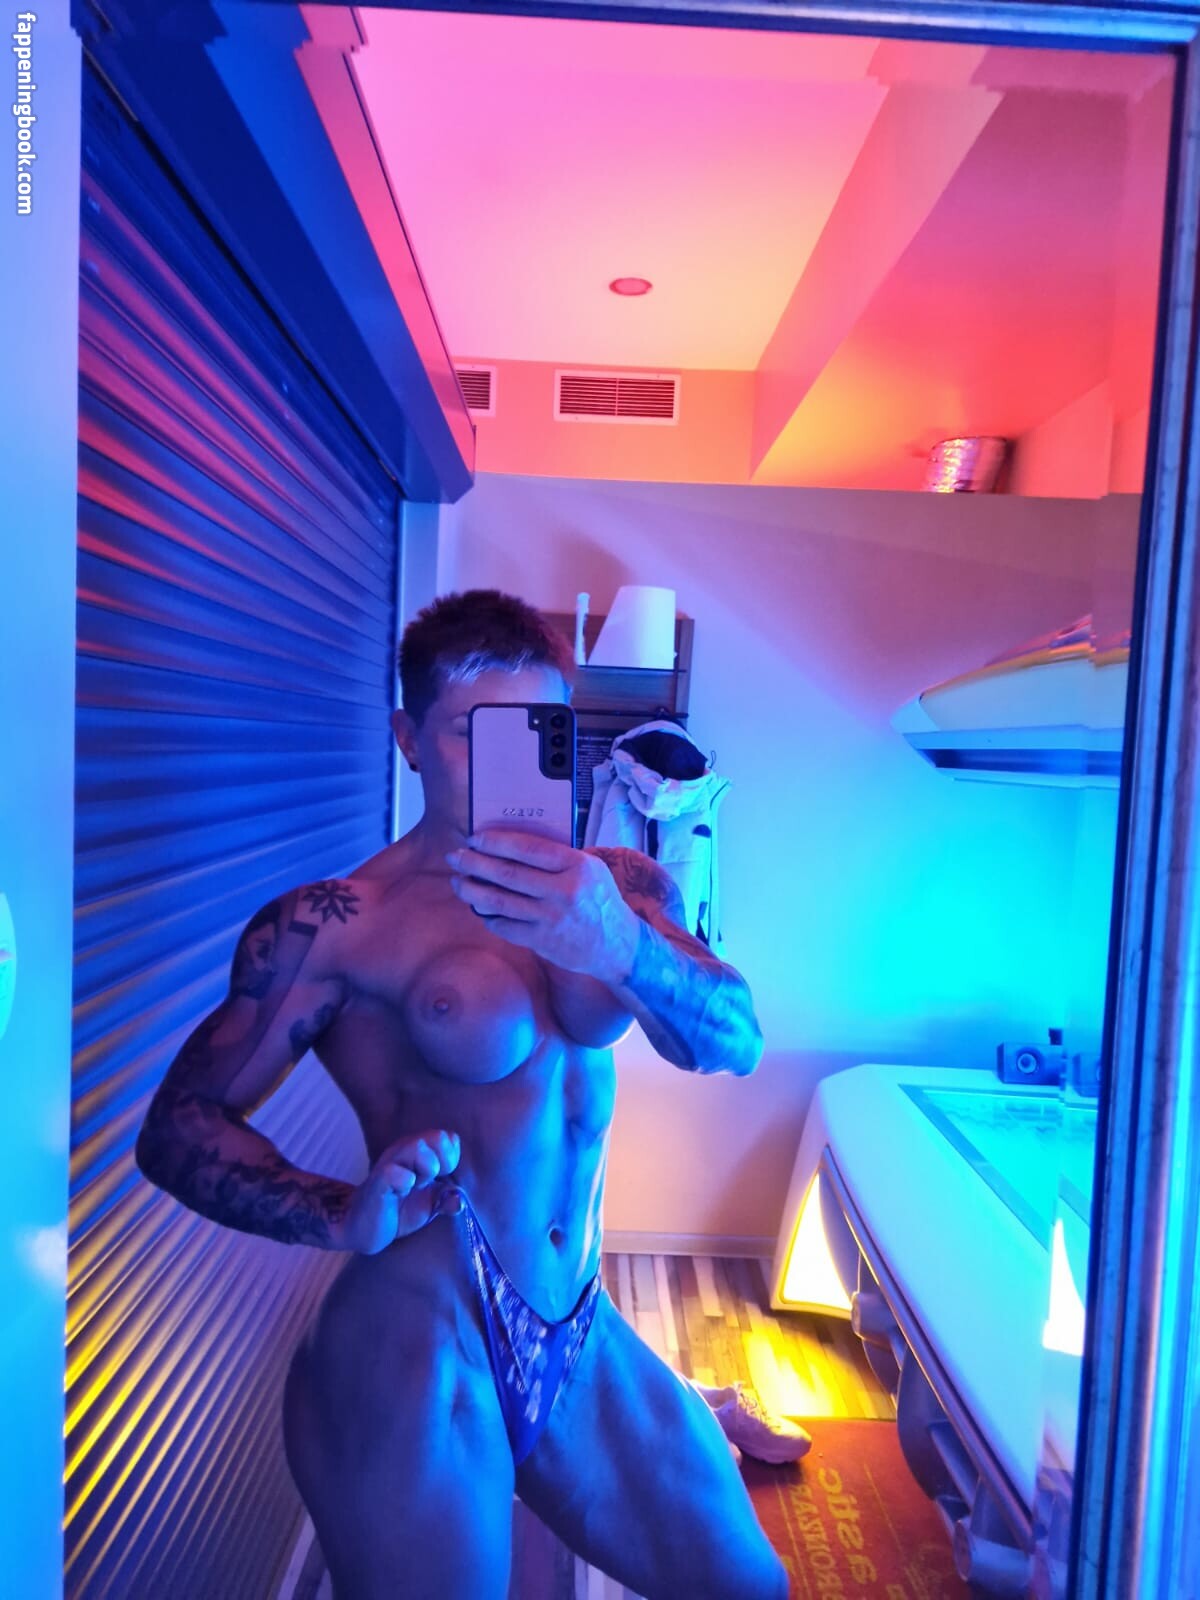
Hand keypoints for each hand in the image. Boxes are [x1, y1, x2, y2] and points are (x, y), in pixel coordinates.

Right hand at [337, 1129, 462, 1254]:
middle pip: (439, 1136)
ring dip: (426, 1169)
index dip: (451, 1158)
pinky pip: (394, 1172)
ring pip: (418, 1146)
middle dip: (443, 1162)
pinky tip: (401, 1192)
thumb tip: (460, 1201)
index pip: (448, 1138)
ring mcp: (390, 1163)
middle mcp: (405, 1151)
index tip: (442, 1178)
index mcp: (420, 1152)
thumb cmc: (398, 1210)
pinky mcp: (378, 1181)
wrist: (363, 1227)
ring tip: (416, 1185)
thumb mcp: (429, 1206)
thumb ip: (446, 1200)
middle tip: (429, 1182)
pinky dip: (405, 1182)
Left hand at [446, 831, 640, 983]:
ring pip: (499, 902)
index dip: (496, 842)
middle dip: (475, 863)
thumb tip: (510, 844)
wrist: (617, 945)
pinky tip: (477, 907)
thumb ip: (557, 857)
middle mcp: (564, 891)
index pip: (528, 848)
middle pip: (508, 874)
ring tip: (457, 881)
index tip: (475, 838)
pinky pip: (505, 926)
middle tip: (454, 857)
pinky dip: (487, 915)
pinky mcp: (543, 942)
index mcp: (577, 866)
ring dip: (472, 890)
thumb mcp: (590, 868)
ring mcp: (552, 919)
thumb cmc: (599, 899)